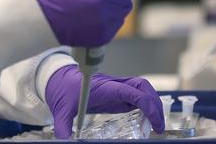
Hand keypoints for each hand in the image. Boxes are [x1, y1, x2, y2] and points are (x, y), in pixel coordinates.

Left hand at [45, 65, 164, 138]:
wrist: (57, 78)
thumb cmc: (61, 90)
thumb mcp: (61, 111)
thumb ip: (64, 128)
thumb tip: (66, 141)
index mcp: (104, 87)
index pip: (132, 91)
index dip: (148, 106)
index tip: (154, 124)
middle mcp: (112, 85)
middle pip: (142, 86)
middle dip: (155, 104)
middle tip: (158, 126)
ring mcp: (115, 87)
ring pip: (140, 88)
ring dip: (152, 103)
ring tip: (154, 125)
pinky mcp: (114, 92)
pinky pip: (134, 95)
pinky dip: (144, 106)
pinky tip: (143, 120)